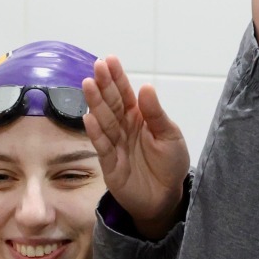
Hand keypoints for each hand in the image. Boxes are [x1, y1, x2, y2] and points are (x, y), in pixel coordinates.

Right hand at [82, 58, 188, 238]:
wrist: (166, 197)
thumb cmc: (170, 164)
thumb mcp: (170, 136)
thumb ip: (156, 114)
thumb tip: (145, 87)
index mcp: (138, 117)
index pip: (125, 94)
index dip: (117, 77)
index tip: (109, 60)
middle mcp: (123, 127)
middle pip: (111, 104)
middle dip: (103, 85)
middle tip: (96, 67)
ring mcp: (114, 144)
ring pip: (104, 121)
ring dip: (95, 103)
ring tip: (88, 85)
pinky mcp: (109, 164)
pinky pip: (102, 146)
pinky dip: (96, 133)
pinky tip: (88, 117)